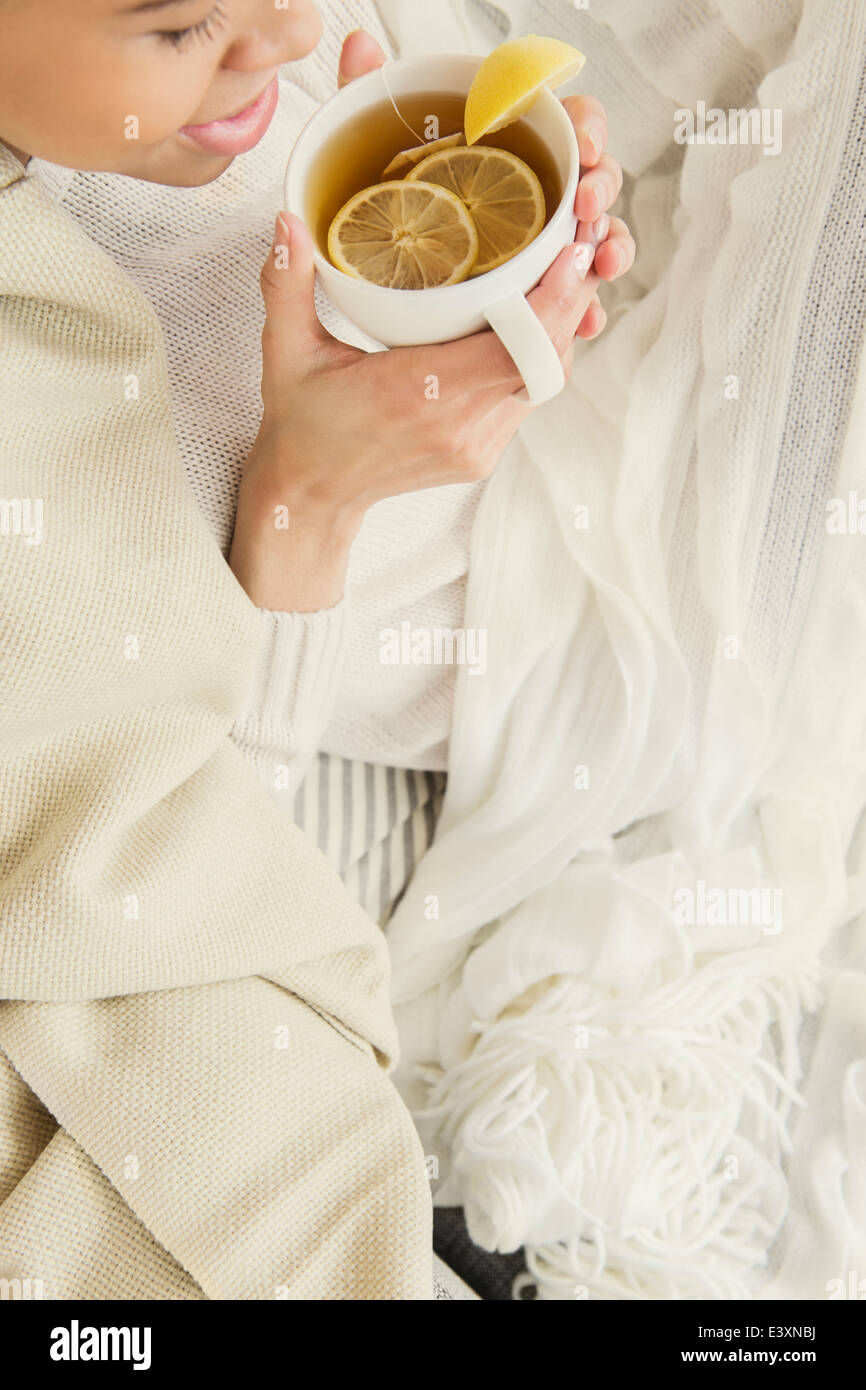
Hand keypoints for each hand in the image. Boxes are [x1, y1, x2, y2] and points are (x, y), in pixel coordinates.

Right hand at [229, 34, 634, 613]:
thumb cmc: (302, 424)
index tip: (571, 251)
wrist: (312, 496)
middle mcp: (459, 426)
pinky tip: (532, 319)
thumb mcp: (285, 352)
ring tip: (562, 272)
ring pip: (545, 381)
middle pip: (545, 361)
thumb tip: (287, 219)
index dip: (554, 302)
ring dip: (558, 330)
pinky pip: (527, 398)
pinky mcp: (483, 454)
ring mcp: (477, 445)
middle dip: (570, 303)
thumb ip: (287, 284)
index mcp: (418, 396)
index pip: (515, 350)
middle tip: (578, 244)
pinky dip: (537, 357)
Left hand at [336, 33, 635, 338]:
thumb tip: (360, 44)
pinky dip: (589, 308)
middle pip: (596, 175)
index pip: (571, 118)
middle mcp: (539, 188)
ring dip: (610, 245)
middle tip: (587, 206)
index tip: (583, 146)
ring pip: (598, 235)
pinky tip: (589, 322)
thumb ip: (366, 94)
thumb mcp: (368, 154)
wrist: (371, 291)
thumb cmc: (383, 204)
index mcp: (513, 142)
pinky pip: (578, 297)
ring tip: (603, 264)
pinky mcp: (543, 290)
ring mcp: (547, 241)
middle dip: (602, 188)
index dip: (589, 126)